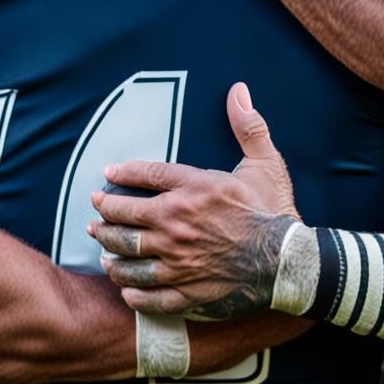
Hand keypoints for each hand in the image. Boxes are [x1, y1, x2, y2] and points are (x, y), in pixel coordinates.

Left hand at [88, 83, 299, 318]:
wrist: (287, 261)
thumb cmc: (274, 210)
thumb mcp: (265, 161)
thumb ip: (248, 126)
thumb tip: (239, 90)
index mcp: (194, 189)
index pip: (146, 174)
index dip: (123, 172)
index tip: (108, 173)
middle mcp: (177, 223)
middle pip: (125, 217)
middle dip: (105, 213)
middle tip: (96, 212)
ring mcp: (177, 260)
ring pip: (127, 256)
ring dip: (110, 251)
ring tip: (103, 249)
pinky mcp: (184, 290)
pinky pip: (146, 293)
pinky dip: (130, 289)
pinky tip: (125, 285)